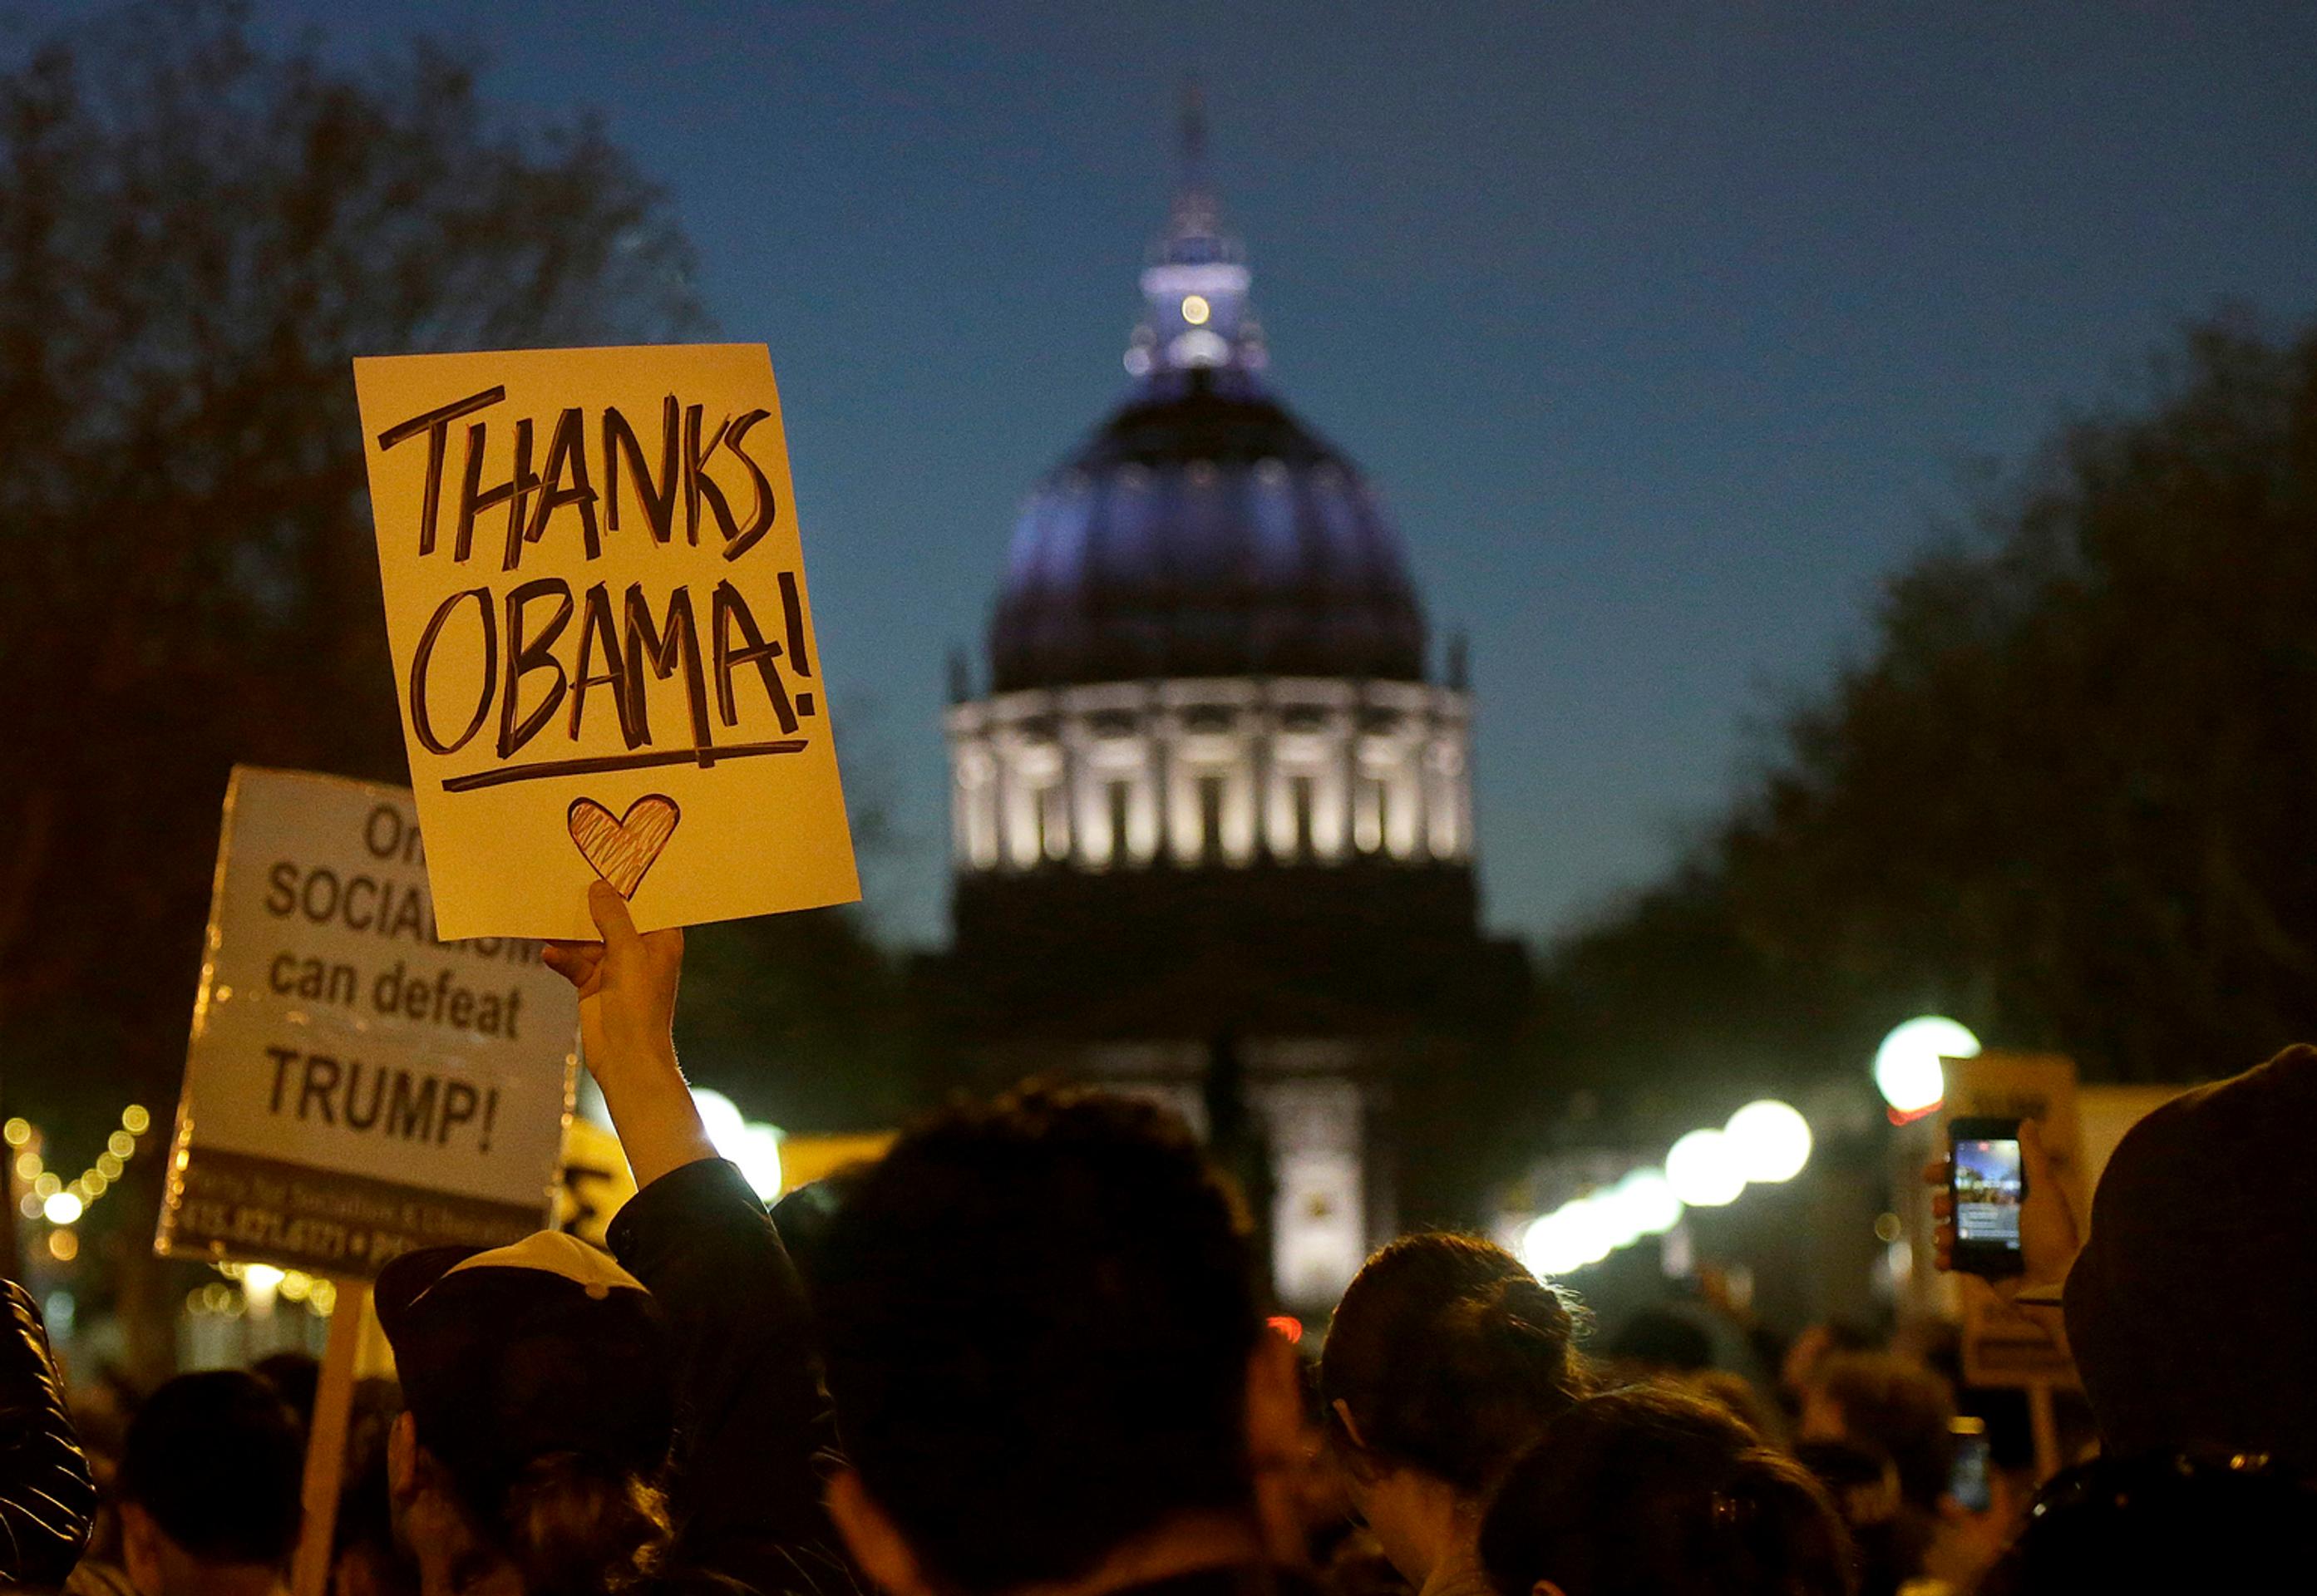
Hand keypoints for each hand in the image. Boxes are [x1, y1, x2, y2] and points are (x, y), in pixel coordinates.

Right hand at [544, 883, 710, 1186]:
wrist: (626, 1060)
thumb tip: (599, 886)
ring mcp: (615, 968)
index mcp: (662, 939)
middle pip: (613, 916)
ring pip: (588, 938)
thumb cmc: (640, 1007)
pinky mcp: (592, 984)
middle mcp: (640, 949)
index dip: (628, 881)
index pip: (647, 901)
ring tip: (545, 911)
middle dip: (592, 902)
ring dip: (569, 930)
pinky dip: (562, 957)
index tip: (607, 854)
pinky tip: (547, 953)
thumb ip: (612, 918)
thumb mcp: (627, 953)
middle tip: (567, 874)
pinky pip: (573, 962)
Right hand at [1924, 1119, 2080, 1304]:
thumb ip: (2033, 1157)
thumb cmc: (2053, 1235)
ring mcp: (1986, 1244)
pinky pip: (1953, 1260)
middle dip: (1942, 1201)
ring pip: (1949, 1230)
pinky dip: (1943, 1258)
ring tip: (1944, 1235)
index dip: (1953, 1171)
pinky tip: (1944, 1256)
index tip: (1938, 1168)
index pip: (1975, 1178)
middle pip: (1956, 1203)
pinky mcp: (1980, 1268)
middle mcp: (1997, 1219)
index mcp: (2010, 1198)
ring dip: (1941, 1230)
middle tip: (1940, 1204)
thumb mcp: (2044, 1191)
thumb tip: (2026, 1122)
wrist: (2056, 1284)